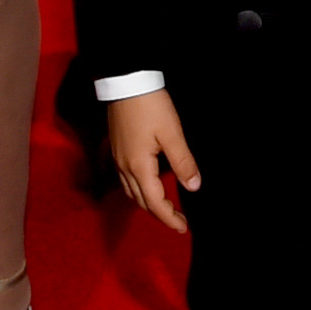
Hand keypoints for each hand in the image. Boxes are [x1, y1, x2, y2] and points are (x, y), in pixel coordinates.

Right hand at [109, 90, 199, 233]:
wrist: (126, 82)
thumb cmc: (150, 105)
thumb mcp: (172, 133)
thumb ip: (183, 162)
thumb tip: (194, 186)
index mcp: (138, 167)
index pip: (154, 202)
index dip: (169, 218)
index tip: (183, 227)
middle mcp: (124, 167)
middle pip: (141, 201)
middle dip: (159, 214)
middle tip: (178, 220)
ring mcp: (117, 158)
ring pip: (131, 192)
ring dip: (148, 203)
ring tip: (166, 206)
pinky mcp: (116, 149)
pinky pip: (126, 179)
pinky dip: (139, 189)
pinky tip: (149, 183)